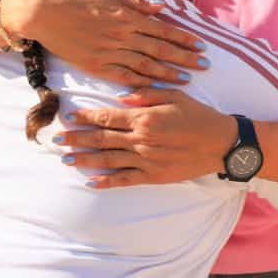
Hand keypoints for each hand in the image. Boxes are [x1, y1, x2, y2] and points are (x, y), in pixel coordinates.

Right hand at [8, 0, 207, 86]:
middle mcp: (123, 34)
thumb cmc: (78, 2)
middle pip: (160, 49)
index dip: (183, 39)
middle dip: (185, 58)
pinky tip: (156, 88)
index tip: (200, 46)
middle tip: (204, 65)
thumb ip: (138, 5)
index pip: (163, 30)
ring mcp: (111, 51)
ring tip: (187, 79)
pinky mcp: (97, 65)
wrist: (47, 14)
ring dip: (169, 73)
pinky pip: (124, 77)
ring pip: (146, 65)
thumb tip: (161, 9)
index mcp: (128, 16)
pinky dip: (142, 84)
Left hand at [55, 86, 236, 188]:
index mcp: (144, 117)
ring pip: (108, 160)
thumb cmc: (198, 115)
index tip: (68, 117)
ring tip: (65, 159)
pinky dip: (107, 182)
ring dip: (85, 160)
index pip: (107, 116)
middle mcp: (141, 139)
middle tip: (56, 140)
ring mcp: (146, 159)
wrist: (221, 143)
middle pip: (101, 139)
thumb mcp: (173, 95)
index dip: (85, 117)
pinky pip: (125, 180)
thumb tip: (121, 98)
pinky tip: (91, 182)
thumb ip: (145, 94)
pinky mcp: (154, 176)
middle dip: (77, 139)